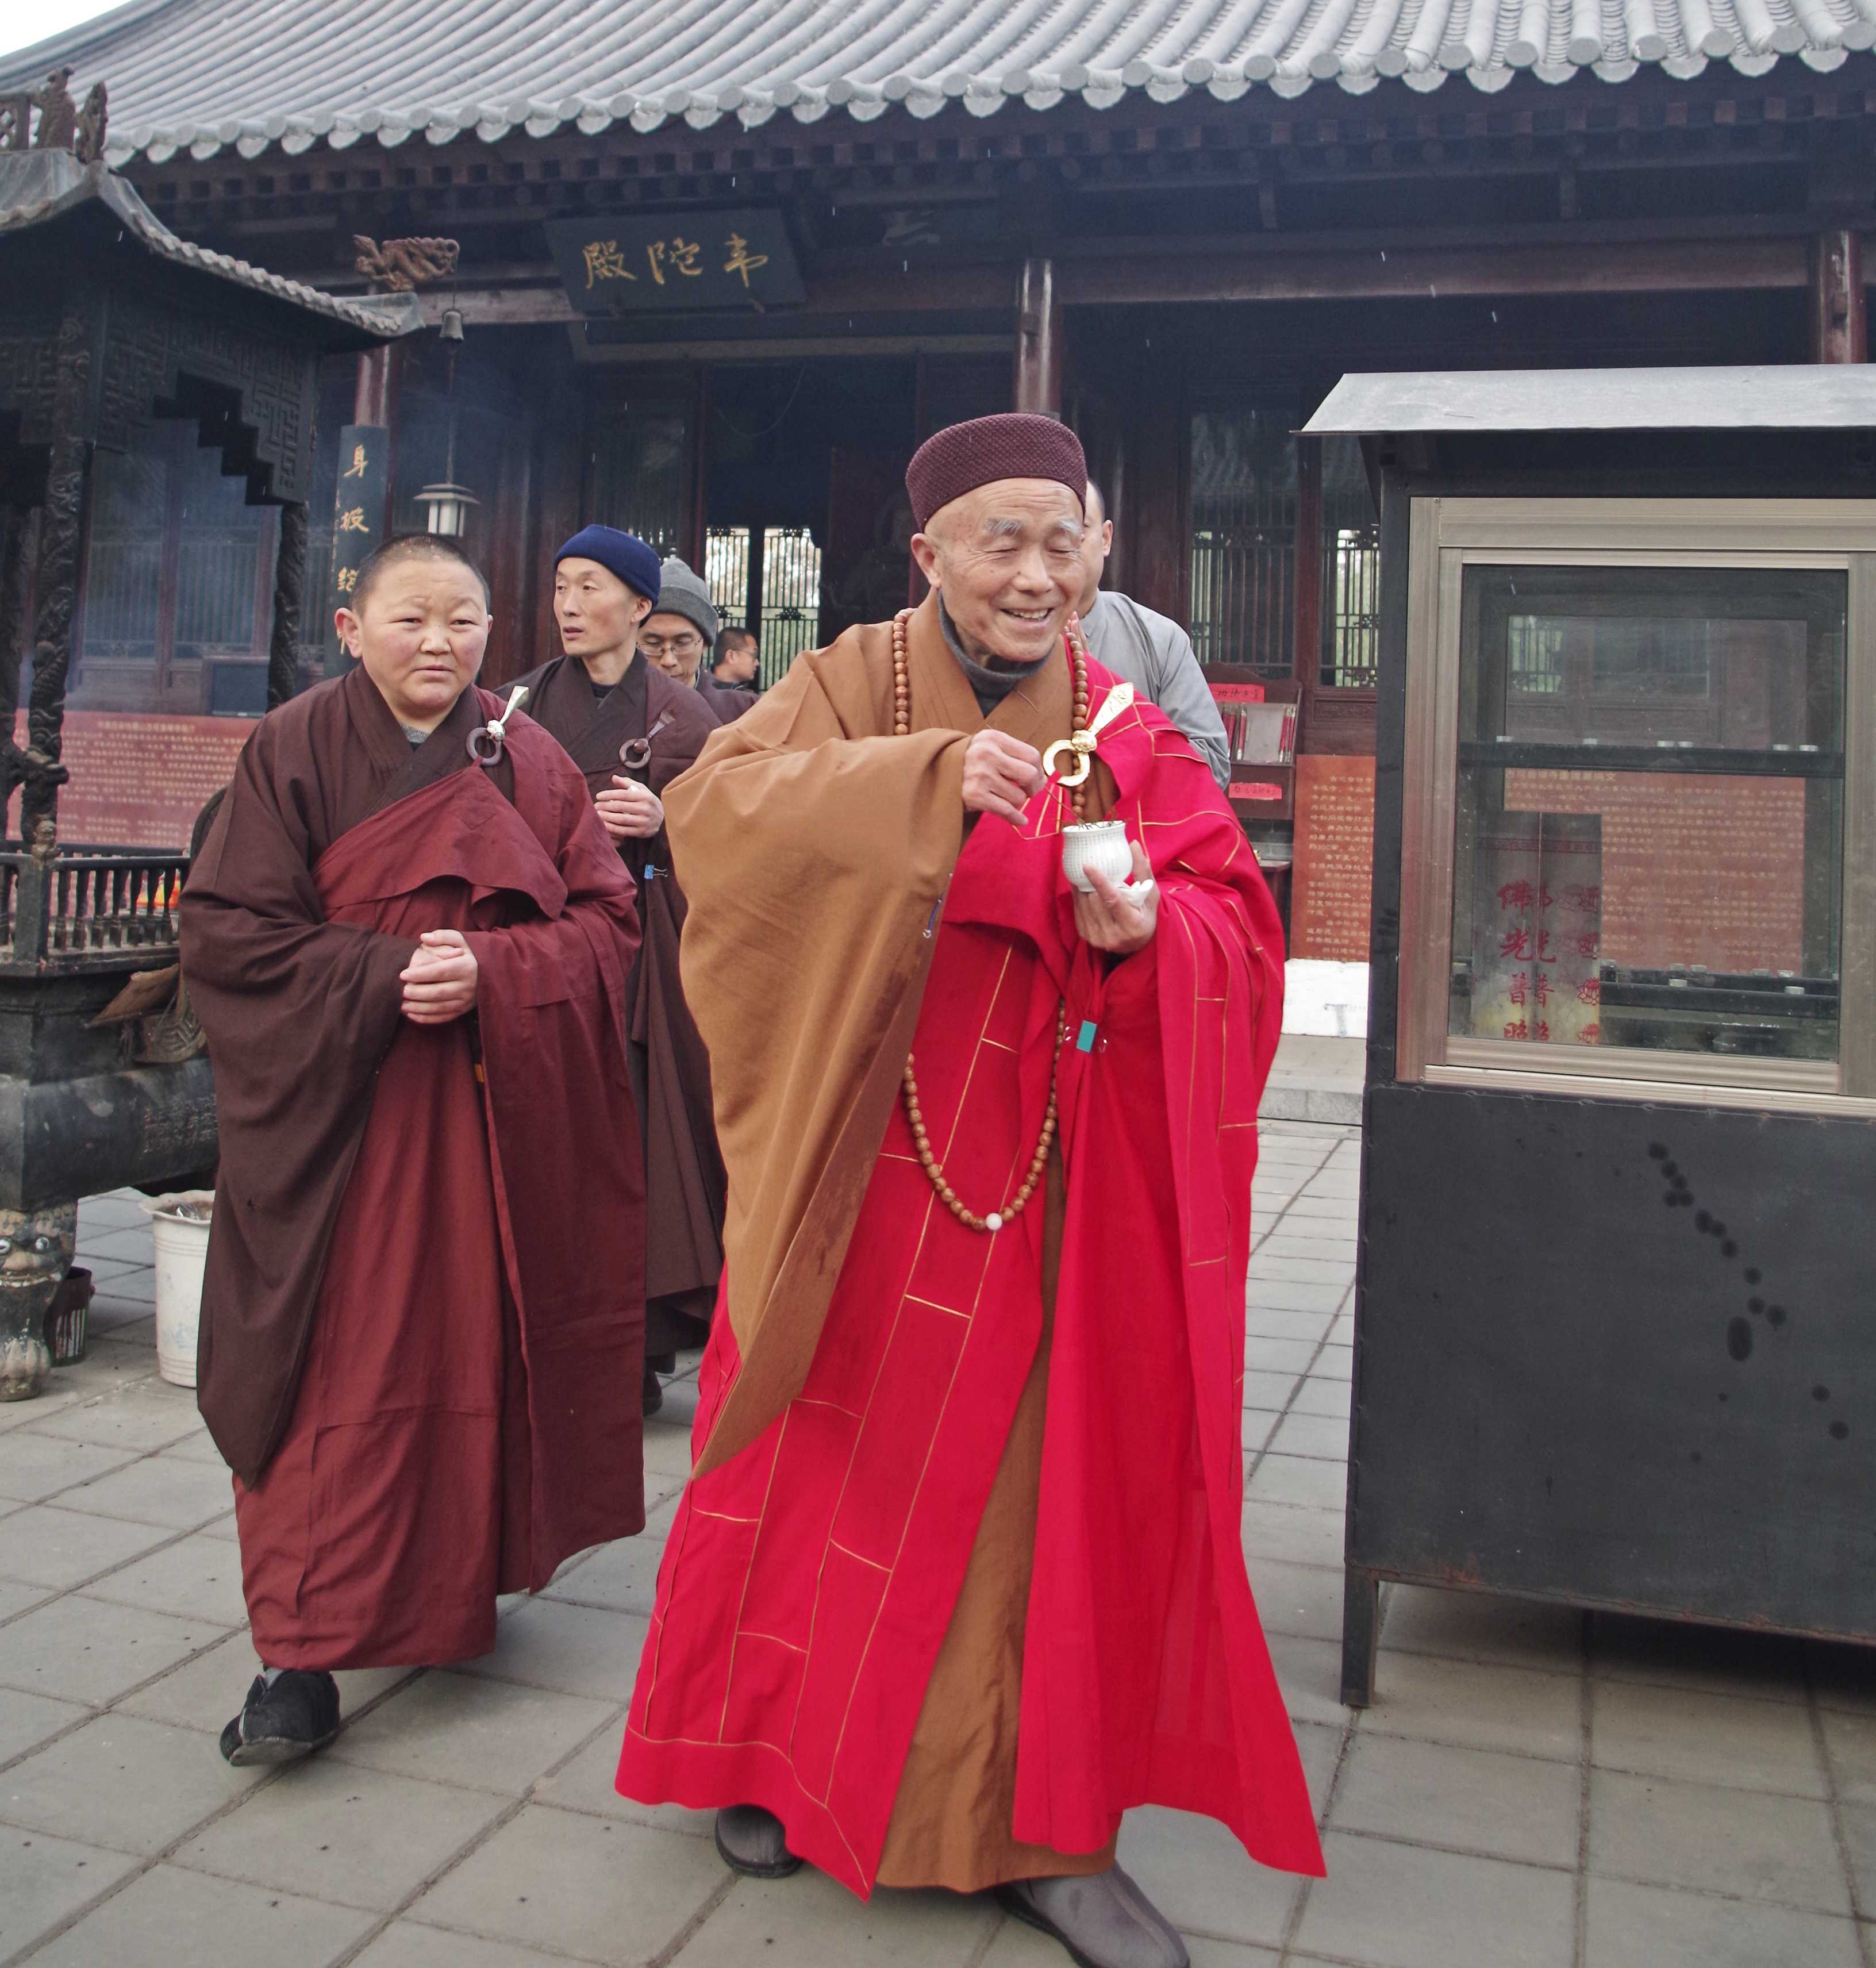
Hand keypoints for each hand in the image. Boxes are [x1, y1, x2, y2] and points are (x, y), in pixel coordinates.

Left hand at [400, 929, 478, 1024]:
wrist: (494, 971)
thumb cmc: (470, 954)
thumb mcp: (462, 940)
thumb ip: (443, 936)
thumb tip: (423, 937)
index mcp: (466, 967)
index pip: (440, 971)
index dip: (420, 974)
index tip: (402, 974)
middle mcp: (468, 986)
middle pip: (438, 992)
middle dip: (417, 993)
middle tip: (401, 991)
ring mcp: (466, 1000)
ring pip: (440, 1007)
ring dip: (419, 1008)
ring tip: (401, 1004)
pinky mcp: (463, 1010)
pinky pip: (444, 1017)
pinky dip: (427, 1018)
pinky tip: (412, 1015)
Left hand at [596, 776, 663, 840]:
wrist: (664, 819)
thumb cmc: (648, 802)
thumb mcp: (642, 790)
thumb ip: (627, 783)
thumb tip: (614, 778)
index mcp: (645, 796)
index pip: (624, 794)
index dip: (609, 794)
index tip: (598, 796)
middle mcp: (646, 808)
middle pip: (621, 806)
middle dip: (605, 806)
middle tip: (595, 806)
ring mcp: (644, 821)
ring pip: (621, 819)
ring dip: (607, 817)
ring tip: (597, 815)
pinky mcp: (642, 832)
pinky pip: (624, 831)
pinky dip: (612, 829)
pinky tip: (604, 825)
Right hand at [962, 729, 1044, 826]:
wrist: (934, 773)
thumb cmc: (969, 762)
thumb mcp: (988, 747)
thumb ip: (1013, 756)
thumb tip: (1042, 779)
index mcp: (992, 738)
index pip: (1031, 755)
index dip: (1039, 771)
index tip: (1037, 780)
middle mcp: (986, 754)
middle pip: (1029, 775)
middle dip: (1034, 788)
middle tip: (1029, 793)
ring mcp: (979, 775)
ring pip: (1018, 796)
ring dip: (1017, 802)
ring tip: (1006, 799)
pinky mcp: (973, 796)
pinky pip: (1007, 811)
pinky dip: (1016, 818)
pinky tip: (1019, 820)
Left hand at [1074, 840, 1158, 956]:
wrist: (1137, 944)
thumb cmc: (1146, 915)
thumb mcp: (1151, 894)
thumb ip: (1143, 870)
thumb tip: (1133, 844)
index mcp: (1132, 925)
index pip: (1112, 900)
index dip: (1099, 882)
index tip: (1087, 865)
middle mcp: (1113, 936)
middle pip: (1094, 900)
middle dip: (1093, 883)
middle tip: (1095, 870)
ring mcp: (1098, 939)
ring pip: (1083, 904)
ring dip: (1084, 888)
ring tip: (1090, 879)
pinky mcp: (1087, 938)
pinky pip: (1077, 911)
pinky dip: (1080, 897)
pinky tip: (1086, 890)